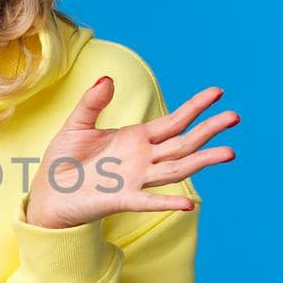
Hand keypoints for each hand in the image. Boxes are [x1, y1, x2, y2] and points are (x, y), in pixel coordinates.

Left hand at [24, 76, 238, 229]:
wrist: (47, 194)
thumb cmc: (63, 161)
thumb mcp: (77, 125)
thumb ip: (92, 102)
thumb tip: (108, 79)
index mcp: (136, 139)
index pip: (174, 121)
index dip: (195, 107)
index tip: (218, 92)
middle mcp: (143, 159)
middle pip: (183, 143)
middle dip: (208, 130)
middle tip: (235, 116)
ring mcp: (135, 180)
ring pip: (176, 168)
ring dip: (201, 161)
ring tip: (229, 152)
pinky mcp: (121, 199)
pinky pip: (149, 201)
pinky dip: (168, 201)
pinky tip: (189, 203)